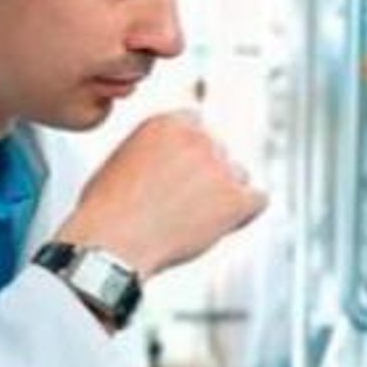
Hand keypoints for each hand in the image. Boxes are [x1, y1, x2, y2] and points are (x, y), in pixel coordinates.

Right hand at [52, 111, 264, 277]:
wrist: (110, 244)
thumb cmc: (107, 211)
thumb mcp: (122, 159)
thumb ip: (155, 151)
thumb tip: (169, 160)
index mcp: (169, 123)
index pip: (197, 126)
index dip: (191, 153)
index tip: (183, 172)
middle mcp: (199, 139)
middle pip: (219, 152)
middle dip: (206, 175)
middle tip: (183, 203)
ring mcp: (220, 168)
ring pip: (239, 176)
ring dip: (224, 195)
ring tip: (193, 220)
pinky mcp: (236, 199)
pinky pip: (259, 200)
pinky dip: (245, 214)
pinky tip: (223, 225)